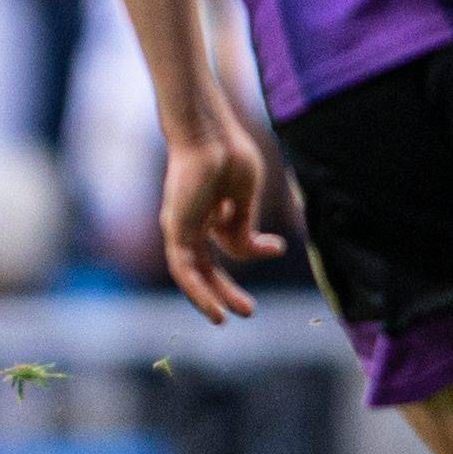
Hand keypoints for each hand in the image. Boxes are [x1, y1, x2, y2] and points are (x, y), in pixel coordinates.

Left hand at [158, 122, 286, 323]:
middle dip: (226, 290)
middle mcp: (191, 222)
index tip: (276, 247)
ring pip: (192, 273)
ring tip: (227, 319)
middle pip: (206, 266)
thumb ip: (245, 227)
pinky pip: (183, 269)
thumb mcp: (244, 197)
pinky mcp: (175, 229)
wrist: (210, 134)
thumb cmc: (227, 153)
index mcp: (209, 212)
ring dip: (210, 298)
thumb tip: (256, 251)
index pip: (225, 245)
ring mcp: (181, 226)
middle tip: (249, 310)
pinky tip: (213, 308)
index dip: (251, 251)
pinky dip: (196, 291)